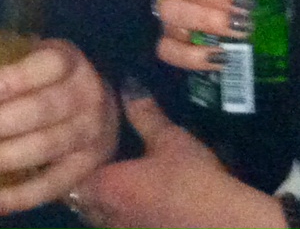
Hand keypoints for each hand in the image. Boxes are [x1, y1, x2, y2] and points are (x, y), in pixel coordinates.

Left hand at [0, 38, 118, 215]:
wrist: (102, 112)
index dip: (19, 77)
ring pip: (46, 148)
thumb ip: (6, 65)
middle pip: (43, 110)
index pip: (50, 64)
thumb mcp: (37, 61)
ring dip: (3, 158)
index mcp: (70, 62)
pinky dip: (18, 197)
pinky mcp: (87, 169)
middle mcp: (87, 96)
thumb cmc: (51, 82)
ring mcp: (91, 135)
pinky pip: (52, 186)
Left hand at [67, 88, 284, 228]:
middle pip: (82, 200)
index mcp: (104, 189)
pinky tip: (142, 203)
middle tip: (101, 160)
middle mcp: (106, 217)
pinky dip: (127, 217)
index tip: (80, 144)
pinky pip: (125, 226)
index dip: (72, 159)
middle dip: (88, 182)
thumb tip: (128, 84)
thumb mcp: (170, 139)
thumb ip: (143, 113)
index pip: (69, 174)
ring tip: (121, 181)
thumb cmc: (193, 179)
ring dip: (106, 203)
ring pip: (102, 217)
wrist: (230, 223)